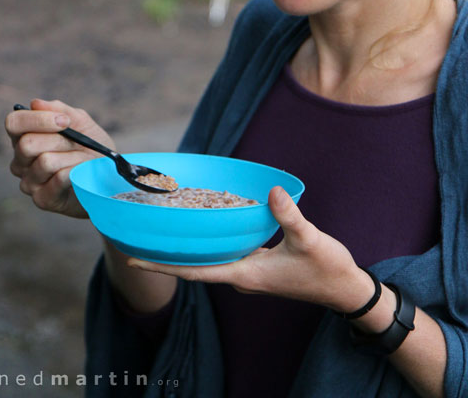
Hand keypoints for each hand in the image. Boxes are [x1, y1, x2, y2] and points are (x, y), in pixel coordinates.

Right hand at [5, 98, 114, 218]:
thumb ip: (60, 110)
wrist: (108, 176)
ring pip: (45, 162)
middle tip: (78, 143)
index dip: (37, 119)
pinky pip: (58, 179)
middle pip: (27, 144)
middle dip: (61, 141)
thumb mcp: (81, 123)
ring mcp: (29, 181)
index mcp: (25, 137)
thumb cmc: (91, 147)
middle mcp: (21, 160)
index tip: (64, 121)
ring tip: (84, 160)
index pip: (14, 123)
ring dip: (73, 157)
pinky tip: (82, 174)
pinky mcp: (42, 199)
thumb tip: (35, 103)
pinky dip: (77, 172)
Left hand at [128, 185, 374, 312]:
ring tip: (166, 234)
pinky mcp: (260, 267)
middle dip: (168, 258)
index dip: (163, 267)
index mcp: (246, 274)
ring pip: (211, 261)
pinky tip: (210, 228)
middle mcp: (242, 277)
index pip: (195, 273)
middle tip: (140, 241)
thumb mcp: (308, 239)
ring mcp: (250, 274)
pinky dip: (212, 245)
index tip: (133, 261)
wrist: (345, 289)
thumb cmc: (326, 269)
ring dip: (189, 251)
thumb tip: (273, 190)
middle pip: (196, 268)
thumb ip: (288, 215)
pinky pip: (227, 255)